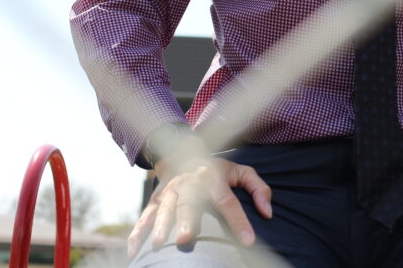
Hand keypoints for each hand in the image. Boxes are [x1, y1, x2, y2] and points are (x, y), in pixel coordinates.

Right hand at [128, 150, 272, 258]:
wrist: (182, 150)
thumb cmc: (217, 169)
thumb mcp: (241, 171)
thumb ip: (258, 188)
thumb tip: (268, 214)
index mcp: (214, 177)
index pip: (228, 201)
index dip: (239, 220)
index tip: (248, 241)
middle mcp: (190, 184)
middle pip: (189, 203)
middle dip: (185, 221)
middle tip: (185, 238)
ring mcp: (170, 191)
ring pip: (164, 209)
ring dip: (159, 226)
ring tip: (157, 245)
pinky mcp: (155, 199)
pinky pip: (145, 217)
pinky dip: (137, 234)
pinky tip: (134, 253)